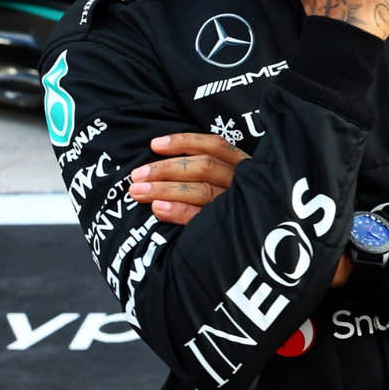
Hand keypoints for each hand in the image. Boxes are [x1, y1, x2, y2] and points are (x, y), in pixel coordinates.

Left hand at [127, 132, 247, 224]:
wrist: (251, 247)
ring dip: (165, 188)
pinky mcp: (228, 230)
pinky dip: (179, 211)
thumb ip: (202, 171)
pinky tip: (158, 209)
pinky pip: (202, 217)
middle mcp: (242, 183)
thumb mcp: (223, 184)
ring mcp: (237, 206)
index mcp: (242, 166)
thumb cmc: (225, 210)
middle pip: (204, 167)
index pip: (215, 146)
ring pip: (202, 190)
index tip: (154, 145)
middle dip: (166, 169)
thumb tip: (159, 155)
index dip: (184, 142)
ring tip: (137, 192)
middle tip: (136, 176)